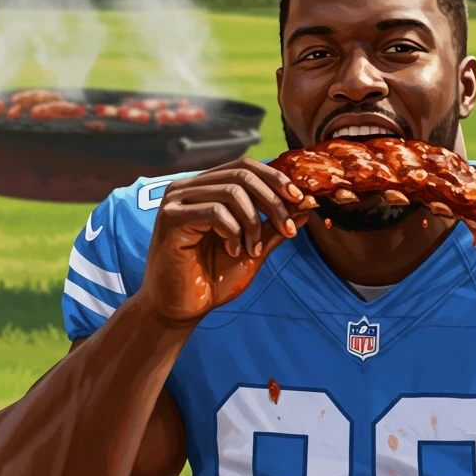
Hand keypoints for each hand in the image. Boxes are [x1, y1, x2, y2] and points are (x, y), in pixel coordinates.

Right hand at [139, 159, 308, 323]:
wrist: (182, 309)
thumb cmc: (213, 280)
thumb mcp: (253, 249)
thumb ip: (273, 227)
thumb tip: (304, 207)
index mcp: (206, 188)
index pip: (245, 167)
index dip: (275, 179)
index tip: (299, 199)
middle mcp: (188, 187)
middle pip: (242, 175)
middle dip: (273, 202)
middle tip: (287, 229)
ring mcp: (177, 200)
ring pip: (232, 192)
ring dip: (253, 223)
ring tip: (252, 249)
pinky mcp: (171, 218)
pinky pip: (215, 212)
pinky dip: (233, 232)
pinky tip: (232, 251)